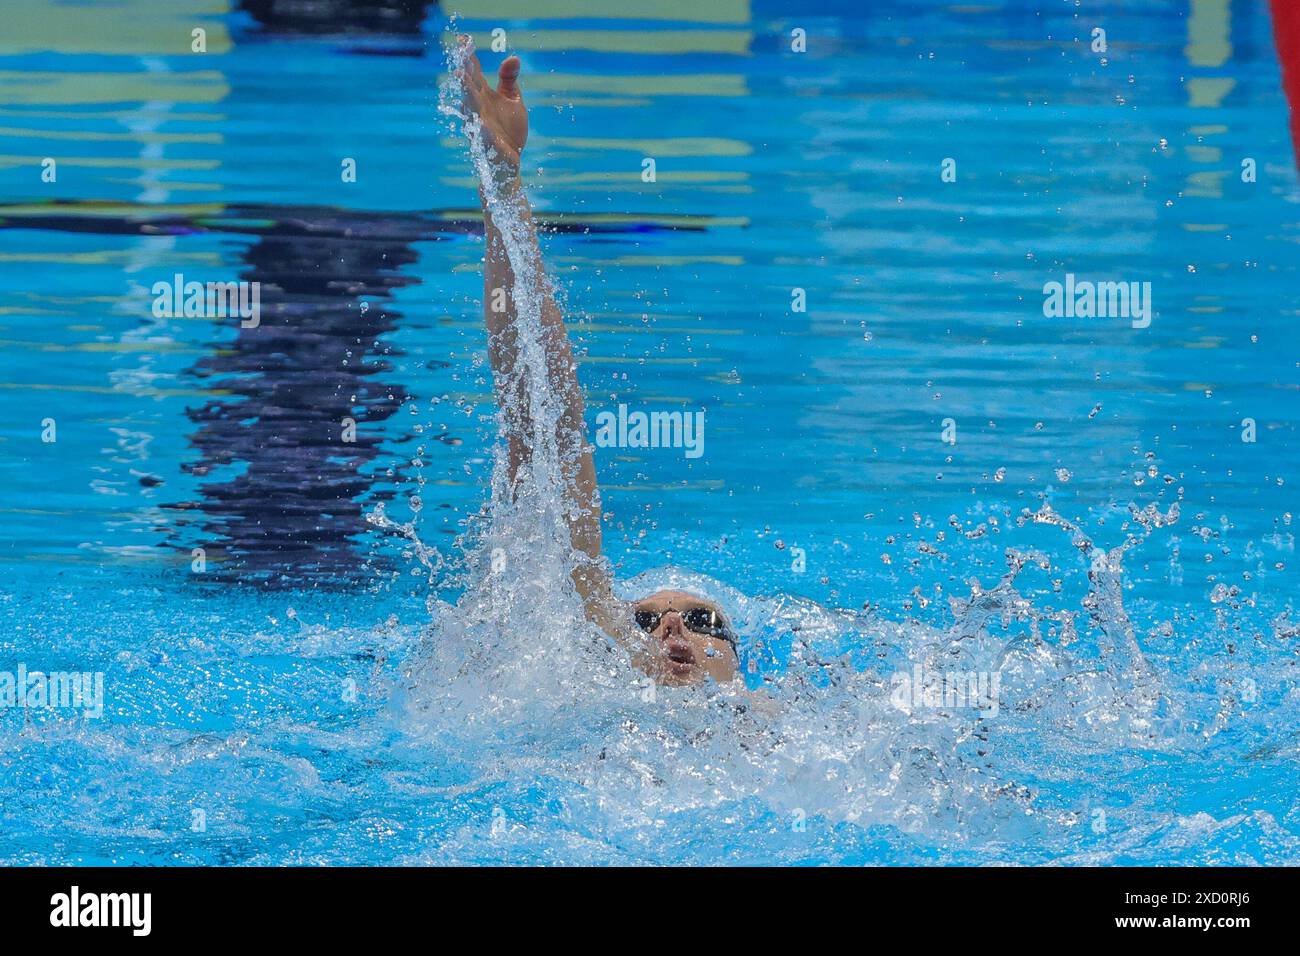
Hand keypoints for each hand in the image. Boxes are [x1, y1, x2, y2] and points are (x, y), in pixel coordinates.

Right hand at [456, 36, 526, 170]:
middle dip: (465, 75)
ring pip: (471, 111)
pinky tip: (482, 124)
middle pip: (469, 90)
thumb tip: (513, 57)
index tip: (463, 39)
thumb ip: (509, 79)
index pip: (474, 73)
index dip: (469, 57)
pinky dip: (482, 131)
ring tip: (464, 81)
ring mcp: (481, 127)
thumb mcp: (512, 100)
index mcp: (484, 96)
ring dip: (467, 96)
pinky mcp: (489, 145)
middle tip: (461, 60)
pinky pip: (484, 138)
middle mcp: (479, 109)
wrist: (510, 161)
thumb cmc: (509, 129)